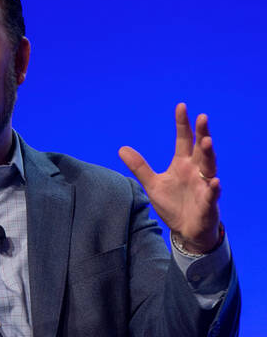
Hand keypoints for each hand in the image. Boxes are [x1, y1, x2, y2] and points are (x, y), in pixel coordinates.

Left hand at [119, 103, 220, 253]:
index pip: (184, 140)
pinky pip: (212, 194)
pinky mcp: (208, 203)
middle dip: (202, 133)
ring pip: (210, 167)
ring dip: (209, 154)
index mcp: (182, 164)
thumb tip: (121, 148)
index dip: (183, 124)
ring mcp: (204, 186)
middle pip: (200, 148)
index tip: (181, 106)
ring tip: (207, 141)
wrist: (185, 230)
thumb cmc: (172, 204)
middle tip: (202, 117)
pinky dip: (214, 188)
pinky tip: (215, 181)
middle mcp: (196, 171)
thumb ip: (139, 167)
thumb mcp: (152, 184)